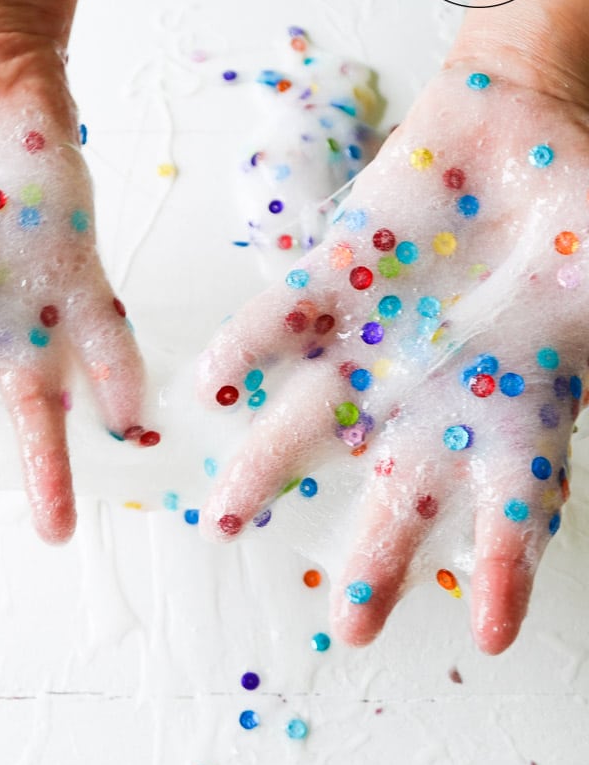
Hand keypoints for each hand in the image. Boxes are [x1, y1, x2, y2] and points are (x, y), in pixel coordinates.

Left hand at [198, 62, 588, 653]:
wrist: (523, 133)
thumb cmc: (583, 215)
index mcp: (513, 409)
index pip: (512, 507)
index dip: (505, 568)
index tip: (491, 631)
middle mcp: (433, 395)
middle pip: (401, 494)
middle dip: (377, 558)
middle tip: (351, 627)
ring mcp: (375, 346)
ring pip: (315, 423)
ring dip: (270, 468)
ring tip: (229, 517)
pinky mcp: (331, 284)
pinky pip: (282, 325)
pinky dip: (249, 351)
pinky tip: (212, 387)